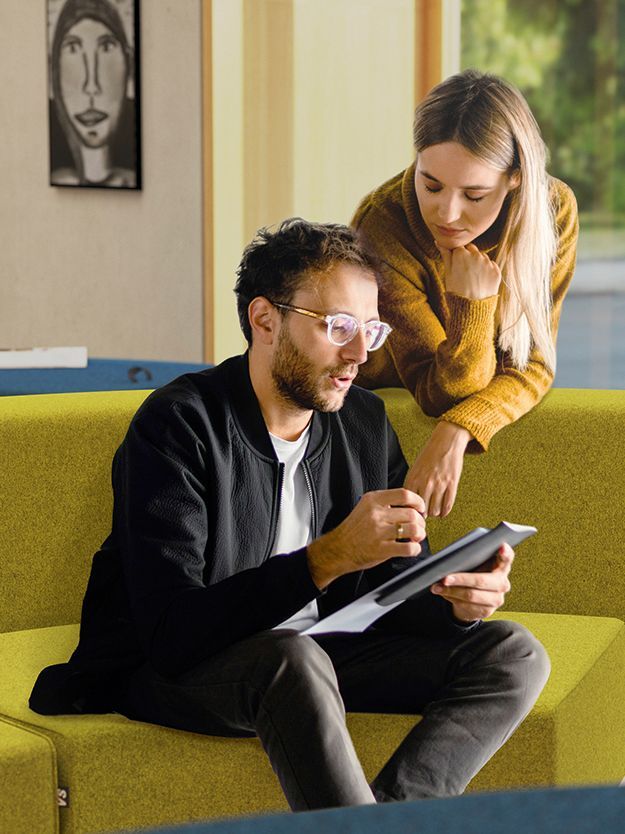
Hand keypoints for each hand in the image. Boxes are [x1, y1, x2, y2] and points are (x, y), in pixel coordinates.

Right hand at [307, 488, 425, 588]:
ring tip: (416, 537)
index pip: (404, 494)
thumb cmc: (353, 530)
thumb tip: (410, 506)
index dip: (417, 501)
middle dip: (421, 522)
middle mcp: (376, 514)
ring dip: (420, 535)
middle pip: (411, 513)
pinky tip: (411, 549)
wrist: (338, 549)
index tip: (420, 508)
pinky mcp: (381, 549)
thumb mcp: (365, 508)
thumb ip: (384, 504)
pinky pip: (408, 548)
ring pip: (413, 529)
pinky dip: (415, 549)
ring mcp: (378, 532)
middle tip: (419, 527)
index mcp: (373, 500)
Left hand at [404, 422, 471, 516]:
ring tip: (433, 513)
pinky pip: (448, 505)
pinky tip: (442, 512)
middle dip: (422, 515)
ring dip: (433, 514)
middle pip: (422, 509)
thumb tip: (409, 502)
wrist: (446, 441)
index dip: (410, 511)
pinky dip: (444, 512)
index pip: (408, 503)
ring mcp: (440, 484)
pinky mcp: (452, 484)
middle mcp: (426, 482)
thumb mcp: (415, 468)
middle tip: (423, 516)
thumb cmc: (430, 454)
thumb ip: (412, 484)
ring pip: (435, 510)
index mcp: (414, 478)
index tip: (412, 514)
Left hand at [431, 543, 513, 622]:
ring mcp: (497, 599)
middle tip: (445, 578)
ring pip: (471, 595)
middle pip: (481, 580)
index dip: (505, 553)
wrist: (474, 599)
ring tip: (437, 587)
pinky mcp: (487, 611)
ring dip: (451, 591)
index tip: (501, 546)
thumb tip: (452, 560)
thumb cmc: (473, 573)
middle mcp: (502, 583)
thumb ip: (471, 559)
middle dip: (461, 579)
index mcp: (502, 566)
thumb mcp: (474, 564)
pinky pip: (467, 606)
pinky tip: (443, 593)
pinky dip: (451, 598)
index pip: (507, 558)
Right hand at [437, 242, 500, 299]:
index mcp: (461, 254)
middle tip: (464, 272)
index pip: (459, 247)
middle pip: (472, 249)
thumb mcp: (447, 273)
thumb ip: (445, 255)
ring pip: (482, 257)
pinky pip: (491, 265)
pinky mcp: (496, 270)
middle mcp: (476, 254)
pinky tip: (480, 281)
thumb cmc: (456, 292)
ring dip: (478, 263)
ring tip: (473, 278)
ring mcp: (487, 262)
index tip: (456, 265)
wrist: (472, 308)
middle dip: (468, 256)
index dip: (457, 256)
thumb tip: (439, 242)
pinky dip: (486, 270)